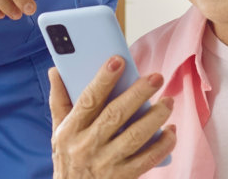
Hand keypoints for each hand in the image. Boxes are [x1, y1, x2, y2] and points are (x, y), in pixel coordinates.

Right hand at [49, 57, 175, 178]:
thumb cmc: (67, 160)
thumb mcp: (57, 132)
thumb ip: (59, 100)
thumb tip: (55, 70)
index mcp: (70, 130)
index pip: (88, 100)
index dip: (103, 79)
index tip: (118, 61)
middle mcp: (87, 145)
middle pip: (116, 115)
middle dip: (138, 94)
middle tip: (156, 78)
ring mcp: (106, 163)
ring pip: (135, 136)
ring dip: (155, 117)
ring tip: (168, 102)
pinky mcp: (124, 177)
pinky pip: (148, 159)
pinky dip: (163, 144)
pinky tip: (171, 131)